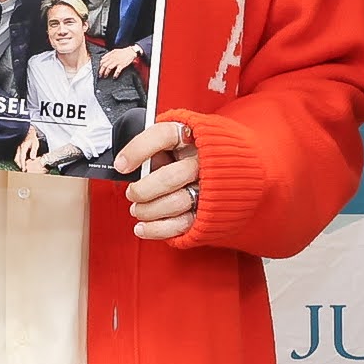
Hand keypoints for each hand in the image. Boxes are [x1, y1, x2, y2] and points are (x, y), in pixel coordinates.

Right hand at [15, 127, 44, 172]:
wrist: (28, 131)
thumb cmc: (32, 137)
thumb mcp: (35, 144)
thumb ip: (33, 151)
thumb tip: (33, 158)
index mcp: (23, 148)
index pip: (22, 158)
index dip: (23, 165)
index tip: (24, 169)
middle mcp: (19, 149)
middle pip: (17, 159)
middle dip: (19, 165)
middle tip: (23, 170)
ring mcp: (18, 148)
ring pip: (16, 157)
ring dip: (19, 163)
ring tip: (22, 166)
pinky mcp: (18, 148)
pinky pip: (17, 155)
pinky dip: (19, 159)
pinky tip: (22, 161)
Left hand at [98, 42, 141, 78]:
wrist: (131, 51)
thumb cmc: (123, 51)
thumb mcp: (114, 51)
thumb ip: (107, 54)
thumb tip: (102, 58)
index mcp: (110, 55)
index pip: (102, 61)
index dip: (100, 66)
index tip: (99, 69)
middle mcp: (112, 59)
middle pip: (104, 65)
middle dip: (101, 71)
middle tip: (100, 75)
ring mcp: (117, 62)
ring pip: (109, 68)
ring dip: (106, 73)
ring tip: (105, 76)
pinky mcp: (122, 65)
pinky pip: (117, 71)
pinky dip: (115, 74)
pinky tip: (114, 77)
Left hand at [114, 118, 198, 241]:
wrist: (242, 170)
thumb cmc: (201, 153)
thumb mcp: (182, 139)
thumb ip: (159, 146)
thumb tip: (131, 164)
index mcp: (197, 136)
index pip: (165, 135)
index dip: (139, 149)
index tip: (121, 165)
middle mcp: (206, 161)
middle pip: (170, 176)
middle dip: (143, 190)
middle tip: (132, 193)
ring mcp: (210, 188)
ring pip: (176, 202)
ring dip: (149, 210)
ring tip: (138, 210)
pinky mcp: (210, 211)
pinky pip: (183, 223)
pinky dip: (158, 229)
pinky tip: (143, 227)